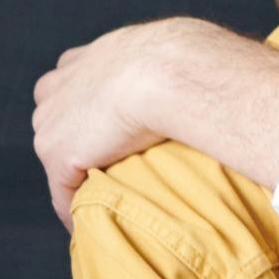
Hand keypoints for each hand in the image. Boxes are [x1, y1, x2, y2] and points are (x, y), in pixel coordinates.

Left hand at [30, 19, 278, 216]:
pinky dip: (74, 210)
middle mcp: (61, 82)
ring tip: (100, 204)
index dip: (87, 111)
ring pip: (58, 157)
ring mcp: (53, 118)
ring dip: (75, 179)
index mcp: (88, 58)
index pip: (72, 85)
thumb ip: (181, 65)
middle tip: (102, 171)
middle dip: (73, 142)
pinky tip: (93, 227)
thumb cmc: (191, 60)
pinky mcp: (58, 151)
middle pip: (55, 118)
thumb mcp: (181, 51)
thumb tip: (225, 71)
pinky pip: (61, 192)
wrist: (172, 71)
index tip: (105, 134)